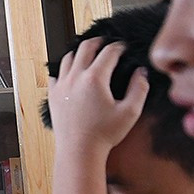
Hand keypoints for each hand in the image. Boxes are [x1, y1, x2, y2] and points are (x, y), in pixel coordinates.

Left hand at [47, 39, 149, 158]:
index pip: (109, 52)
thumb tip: (140, 72)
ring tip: (89, 54)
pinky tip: (71, 72)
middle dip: (99, 42)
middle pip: (86, 47)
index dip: (120, 46)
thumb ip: (139, 88)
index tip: (125, 47)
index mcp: (95, 78)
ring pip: (68, 57)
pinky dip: (64, 68)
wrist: (79, 152)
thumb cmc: (104, 134)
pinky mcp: (53, 95)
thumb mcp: (130, 112)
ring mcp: (61, 85)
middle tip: (107, 43)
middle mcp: (75, 77)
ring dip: (80, 52)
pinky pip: (56, 73)